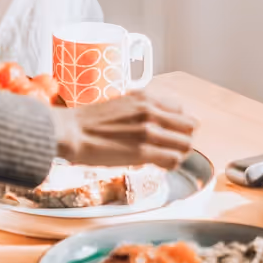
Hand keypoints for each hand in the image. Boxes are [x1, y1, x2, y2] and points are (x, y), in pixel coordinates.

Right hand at [50, 89, 196, 169]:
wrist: (72, 132)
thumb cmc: (90, 120)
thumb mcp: (121, 103)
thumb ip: (143, 109)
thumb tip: (157, 121)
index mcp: (145, 97)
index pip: (181, 109)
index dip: (178, 123)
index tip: (170, 132)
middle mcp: (151, 111)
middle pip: (190, 126)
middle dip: (183, 138)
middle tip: (171, 147)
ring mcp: (149, 131)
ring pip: (186, 144)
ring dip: (178, 153)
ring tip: (165, 157)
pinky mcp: (144, 151)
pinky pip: (174, 160)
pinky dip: (170, 165)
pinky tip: (159, 165)